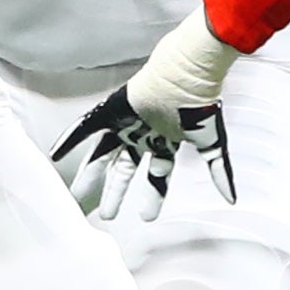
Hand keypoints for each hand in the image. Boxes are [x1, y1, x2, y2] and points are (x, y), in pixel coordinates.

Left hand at [53, 86, 234, 219]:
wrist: (189, 71)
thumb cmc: (201, 103)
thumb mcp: (212, 142)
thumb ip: (219, 171)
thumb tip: (232, 199)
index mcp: (166, 142)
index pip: (157, 176)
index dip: (153, 196)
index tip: (146, 217)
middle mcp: (144, 135)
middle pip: (125, 171)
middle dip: (116, 193)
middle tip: (106, 215)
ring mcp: (127, 124)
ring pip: (104, 155)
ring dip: (91, 175)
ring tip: (77, 196)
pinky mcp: (112, 110)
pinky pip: (86, 126)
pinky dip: (71, 139)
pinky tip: (57, 154)